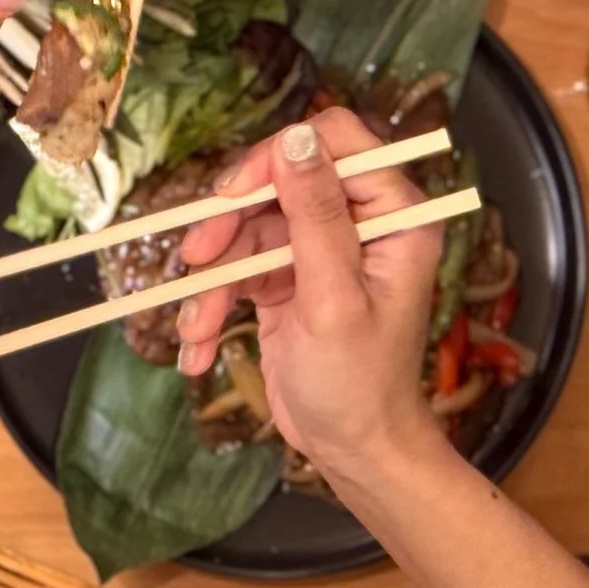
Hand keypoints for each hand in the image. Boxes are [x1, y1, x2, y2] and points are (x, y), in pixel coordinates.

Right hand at [173, 110, 443, 476]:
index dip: (278, 158)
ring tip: (195, 329)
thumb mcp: (334, 297)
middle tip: (196, 255)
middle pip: (276, 184)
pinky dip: (211, 306)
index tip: (235, 196)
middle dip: (230, 224)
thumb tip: (296, 137)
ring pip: (245, 230)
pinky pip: (235, 271)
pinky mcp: (285, 281)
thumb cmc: (360, 383)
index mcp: (392, 215)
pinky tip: (197, 347)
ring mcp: (317, 252)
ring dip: (212, 281)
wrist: (352, 450)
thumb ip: (315, 214)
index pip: (334, 143)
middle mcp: (356, 223)